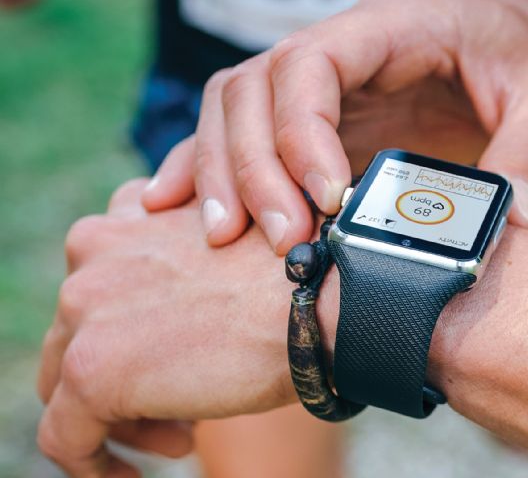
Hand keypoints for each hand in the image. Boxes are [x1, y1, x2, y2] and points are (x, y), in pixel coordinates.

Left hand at [37, 179, 315, 475]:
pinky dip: (93, 464)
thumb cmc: (293, 280)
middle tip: (180, 410)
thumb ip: (177, 268)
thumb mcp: (223, 251)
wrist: (321, 301)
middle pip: (77, 335)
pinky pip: (65, 437)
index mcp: (126, 217)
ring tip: (181, 435)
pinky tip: (132, 476)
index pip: (99, 288)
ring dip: (121, 418)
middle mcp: (93, 251)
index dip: (130, 331)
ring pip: (66, 384)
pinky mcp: (92, 369)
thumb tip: (167, 321)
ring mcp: (85, 308)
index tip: (171, 361)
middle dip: (126, 378)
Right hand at [141, 0, 527, 253]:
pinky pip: (240, 126)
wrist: (525, 36)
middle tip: (277, 243)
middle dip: (252, 166)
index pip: (313, 62)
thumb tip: (505, 229)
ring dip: (219, 170)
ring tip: (225, 240)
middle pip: (254, 85)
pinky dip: (203, 163)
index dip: (301, 132)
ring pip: (232, 103)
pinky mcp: (317, 112)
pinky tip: (174, 206)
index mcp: (398, 23)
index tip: (326, 200)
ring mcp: (324, 76)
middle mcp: (345, 43)